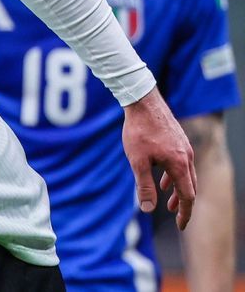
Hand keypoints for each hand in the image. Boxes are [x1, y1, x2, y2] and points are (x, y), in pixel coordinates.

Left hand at [122, 87, 196, 228]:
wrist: (143, 101)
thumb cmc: (138, 131)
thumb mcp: (137, 161)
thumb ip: (144, 185)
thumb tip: (147, 208)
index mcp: (180, 164)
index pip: (188, 196)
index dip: (185, 213)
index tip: (180, 226)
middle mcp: (187, 157)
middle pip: (190, 187)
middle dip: (183, 204)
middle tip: (177, 217)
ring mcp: (184, 147)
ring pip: (185, 175)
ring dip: (178, 190)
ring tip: (168, 201)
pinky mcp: (178, 141)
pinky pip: (181, 164)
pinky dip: (174, 176)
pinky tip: (162, 179)